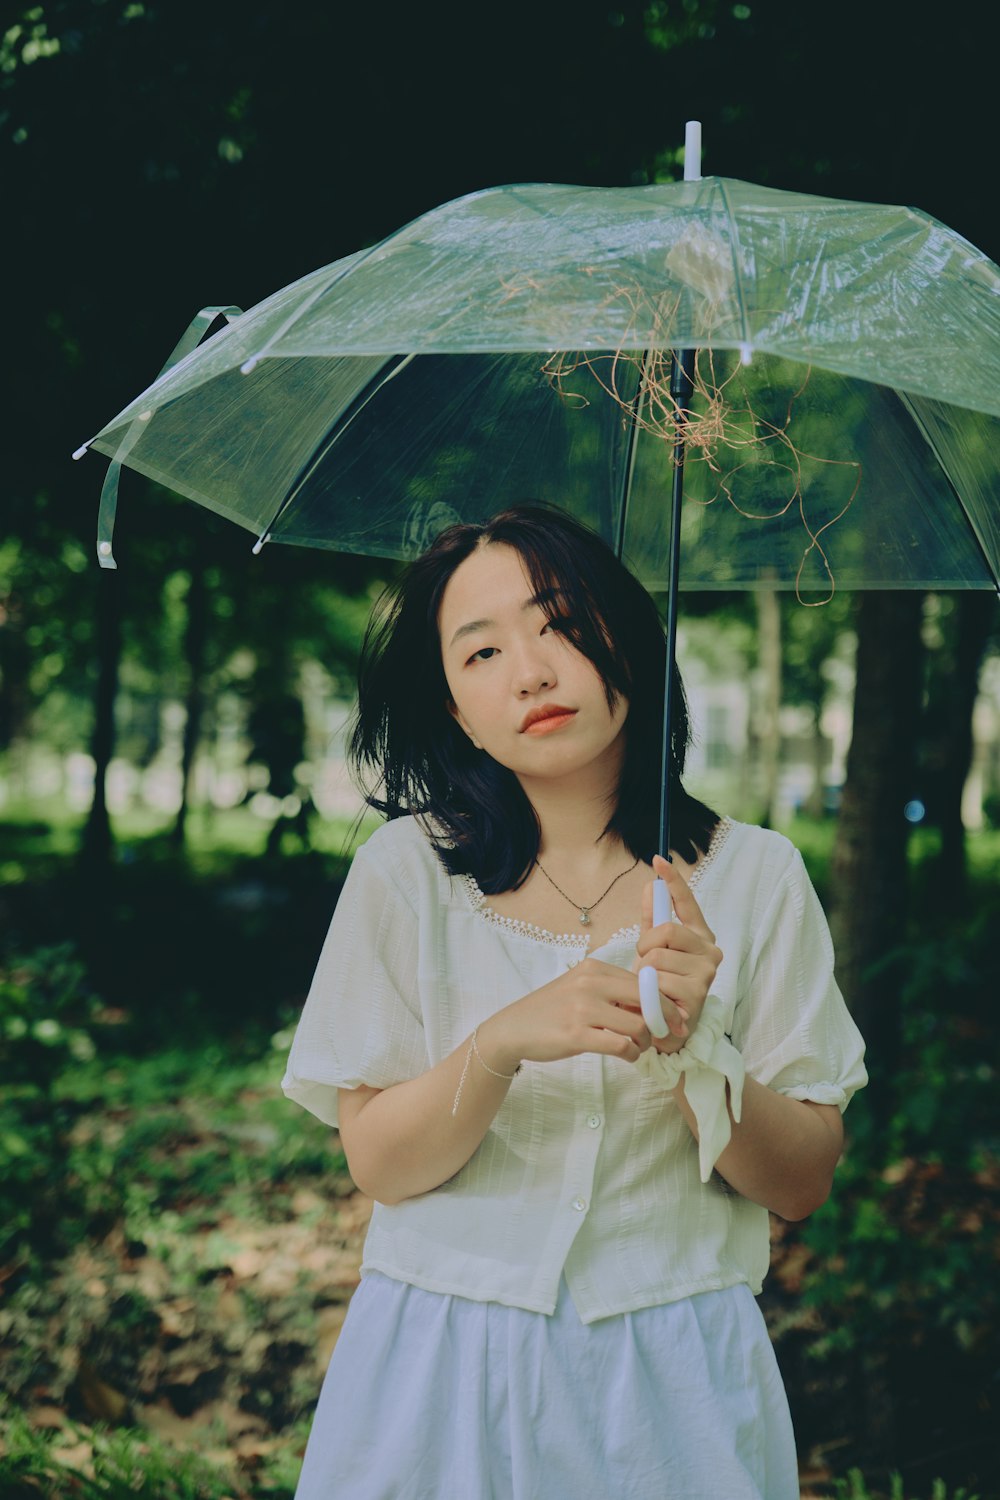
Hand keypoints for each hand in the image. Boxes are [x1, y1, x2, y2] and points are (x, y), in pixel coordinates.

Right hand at [480, 958, 652, 1071]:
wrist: (513, 1028)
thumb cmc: (552, 1010)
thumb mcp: (582, 989)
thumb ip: (613, 992)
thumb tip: (653, 1006)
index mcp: (594, 968)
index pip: (643, 981)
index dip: (665, 1001)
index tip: (676, 1018)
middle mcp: (590, 983)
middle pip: (646, 999)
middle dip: (665, 1019)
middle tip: (669, 1034)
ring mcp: (582, 1009)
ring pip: (637, 1024)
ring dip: (645, 1041)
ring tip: (638, 1047)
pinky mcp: (576, 1035)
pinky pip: (620, 1045)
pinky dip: (631, 1054)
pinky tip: (627, 1056)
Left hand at [628, 855, 722, 1055]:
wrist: (665, 1030)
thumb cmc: (660, 988)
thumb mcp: (652, 952)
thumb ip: (652, 922)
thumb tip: (650, 887)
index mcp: (699, 937)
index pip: (686, 902)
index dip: (673, 881)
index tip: (658, 860)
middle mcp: (710, 951)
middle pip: (667, 930)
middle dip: (646, 946)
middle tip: (645, 964)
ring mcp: (706, 973)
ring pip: (658, 957)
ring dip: (646, 974)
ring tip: (653, 988)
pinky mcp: (698, 994)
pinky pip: (659, 980)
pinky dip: (650, 992)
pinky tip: (658, 1001)